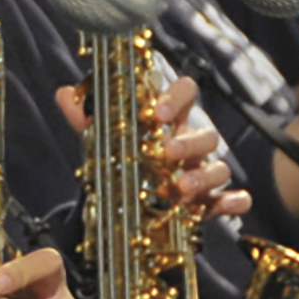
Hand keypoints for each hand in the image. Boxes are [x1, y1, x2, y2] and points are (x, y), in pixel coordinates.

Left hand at [57, 77, 250, 220]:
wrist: (122, 200)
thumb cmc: (122, 156)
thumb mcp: (102, 139)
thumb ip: (86, 119)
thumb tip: (64, 93)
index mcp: (168, 120)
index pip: (184, 94)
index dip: (176, 98)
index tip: (157, 112)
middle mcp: (189, 143)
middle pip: (205, 133)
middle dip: (189, 142)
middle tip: (167, 152)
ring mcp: (201, 172)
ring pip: (218, 166)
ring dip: (205, 175)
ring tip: (183, 188)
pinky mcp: (207, 201)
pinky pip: (228, 200)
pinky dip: (234, 201)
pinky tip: (232, 205)